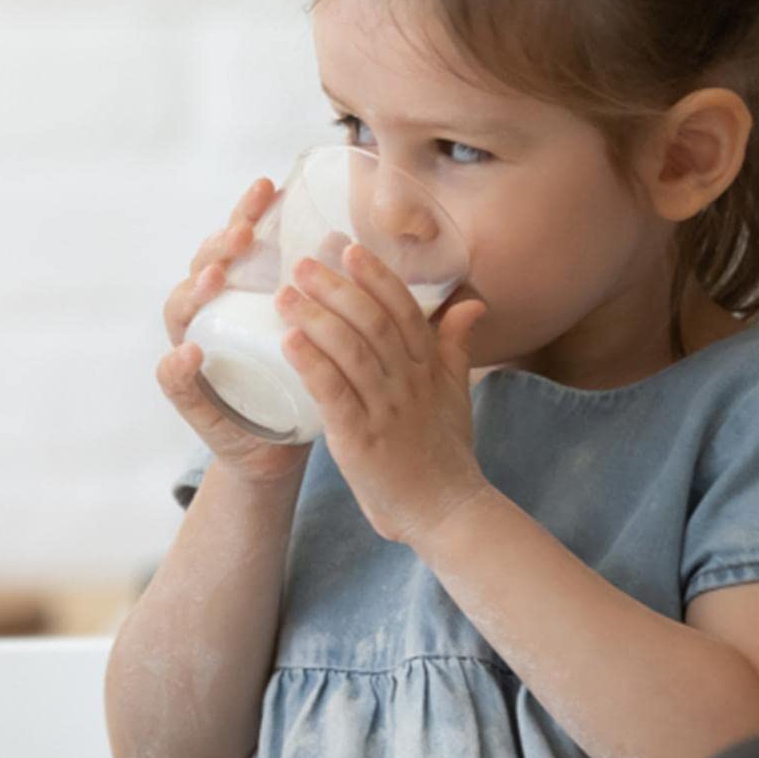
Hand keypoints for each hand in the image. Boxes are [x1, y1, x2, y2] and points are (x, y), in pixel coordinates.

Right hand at [159, 177, 312, 484]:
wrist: (280, 447)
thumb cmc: (297, 380)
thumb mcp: (314, 329)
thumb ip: (324, 291)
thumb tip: (345, 238)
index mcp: (236, 294)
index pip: (235, 243)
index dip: (246, 212)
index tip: (268, 186)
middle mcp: (208, 316)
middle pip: (203, 268)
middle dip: (221, 244)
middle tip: (244, 232)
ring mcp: (193, 352)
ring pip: (180, 311)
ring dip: (195, 290)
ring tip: (217, 276)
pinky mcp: (191, 398)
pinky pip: (173, 379)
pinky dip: (177, 365)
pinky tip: (192, 352)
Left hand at [275, 242, 489, 548]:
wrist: (446, 510)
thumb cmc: (444, 449)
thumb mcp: (455, 392)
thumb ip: (456, 344)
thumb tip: (472, 302)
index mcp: (428, 366)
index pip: (403, 310)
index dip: (376, 276)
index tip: (347, 247)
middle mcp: (408, 382)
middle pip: (373, 324)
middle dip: (337, 289)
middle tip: (303, 263)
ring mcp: (386, 410)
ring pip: (352, 353)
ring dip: (317, 319)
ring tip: (286, 294)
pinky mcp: (361, 440)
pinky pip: (335, 396)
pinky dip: (313, 367)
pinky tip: (288, 343)